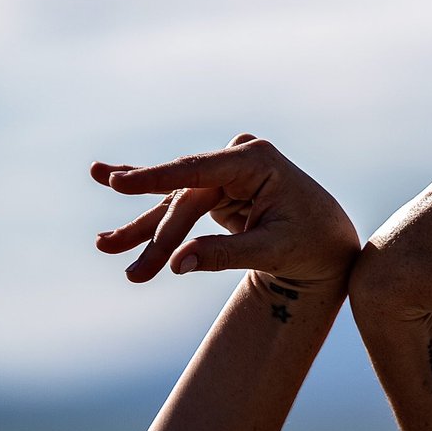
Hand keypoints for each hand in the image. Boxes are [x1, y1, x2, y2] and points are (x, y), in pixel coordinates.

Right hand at [92, 134, 358, 285]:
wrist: (328, 245)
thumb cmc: (310, 244)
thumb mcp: (272, 250)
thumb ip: (224, 254)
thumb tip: (176, 264)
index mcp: (256, 160)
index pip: (197, 171)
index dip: (155, 178)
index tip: (118, 184)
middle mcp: (237, 158)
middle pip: (184, 199)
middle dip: (158, 238)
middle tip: (133, 272)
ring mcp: (225, 171)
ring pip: (175, 202)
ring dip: (142, 228)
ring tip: (103, 245)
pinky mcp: (217, 188)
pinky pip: (177, 198)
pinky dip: (147, 201)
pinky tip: (106, 176)